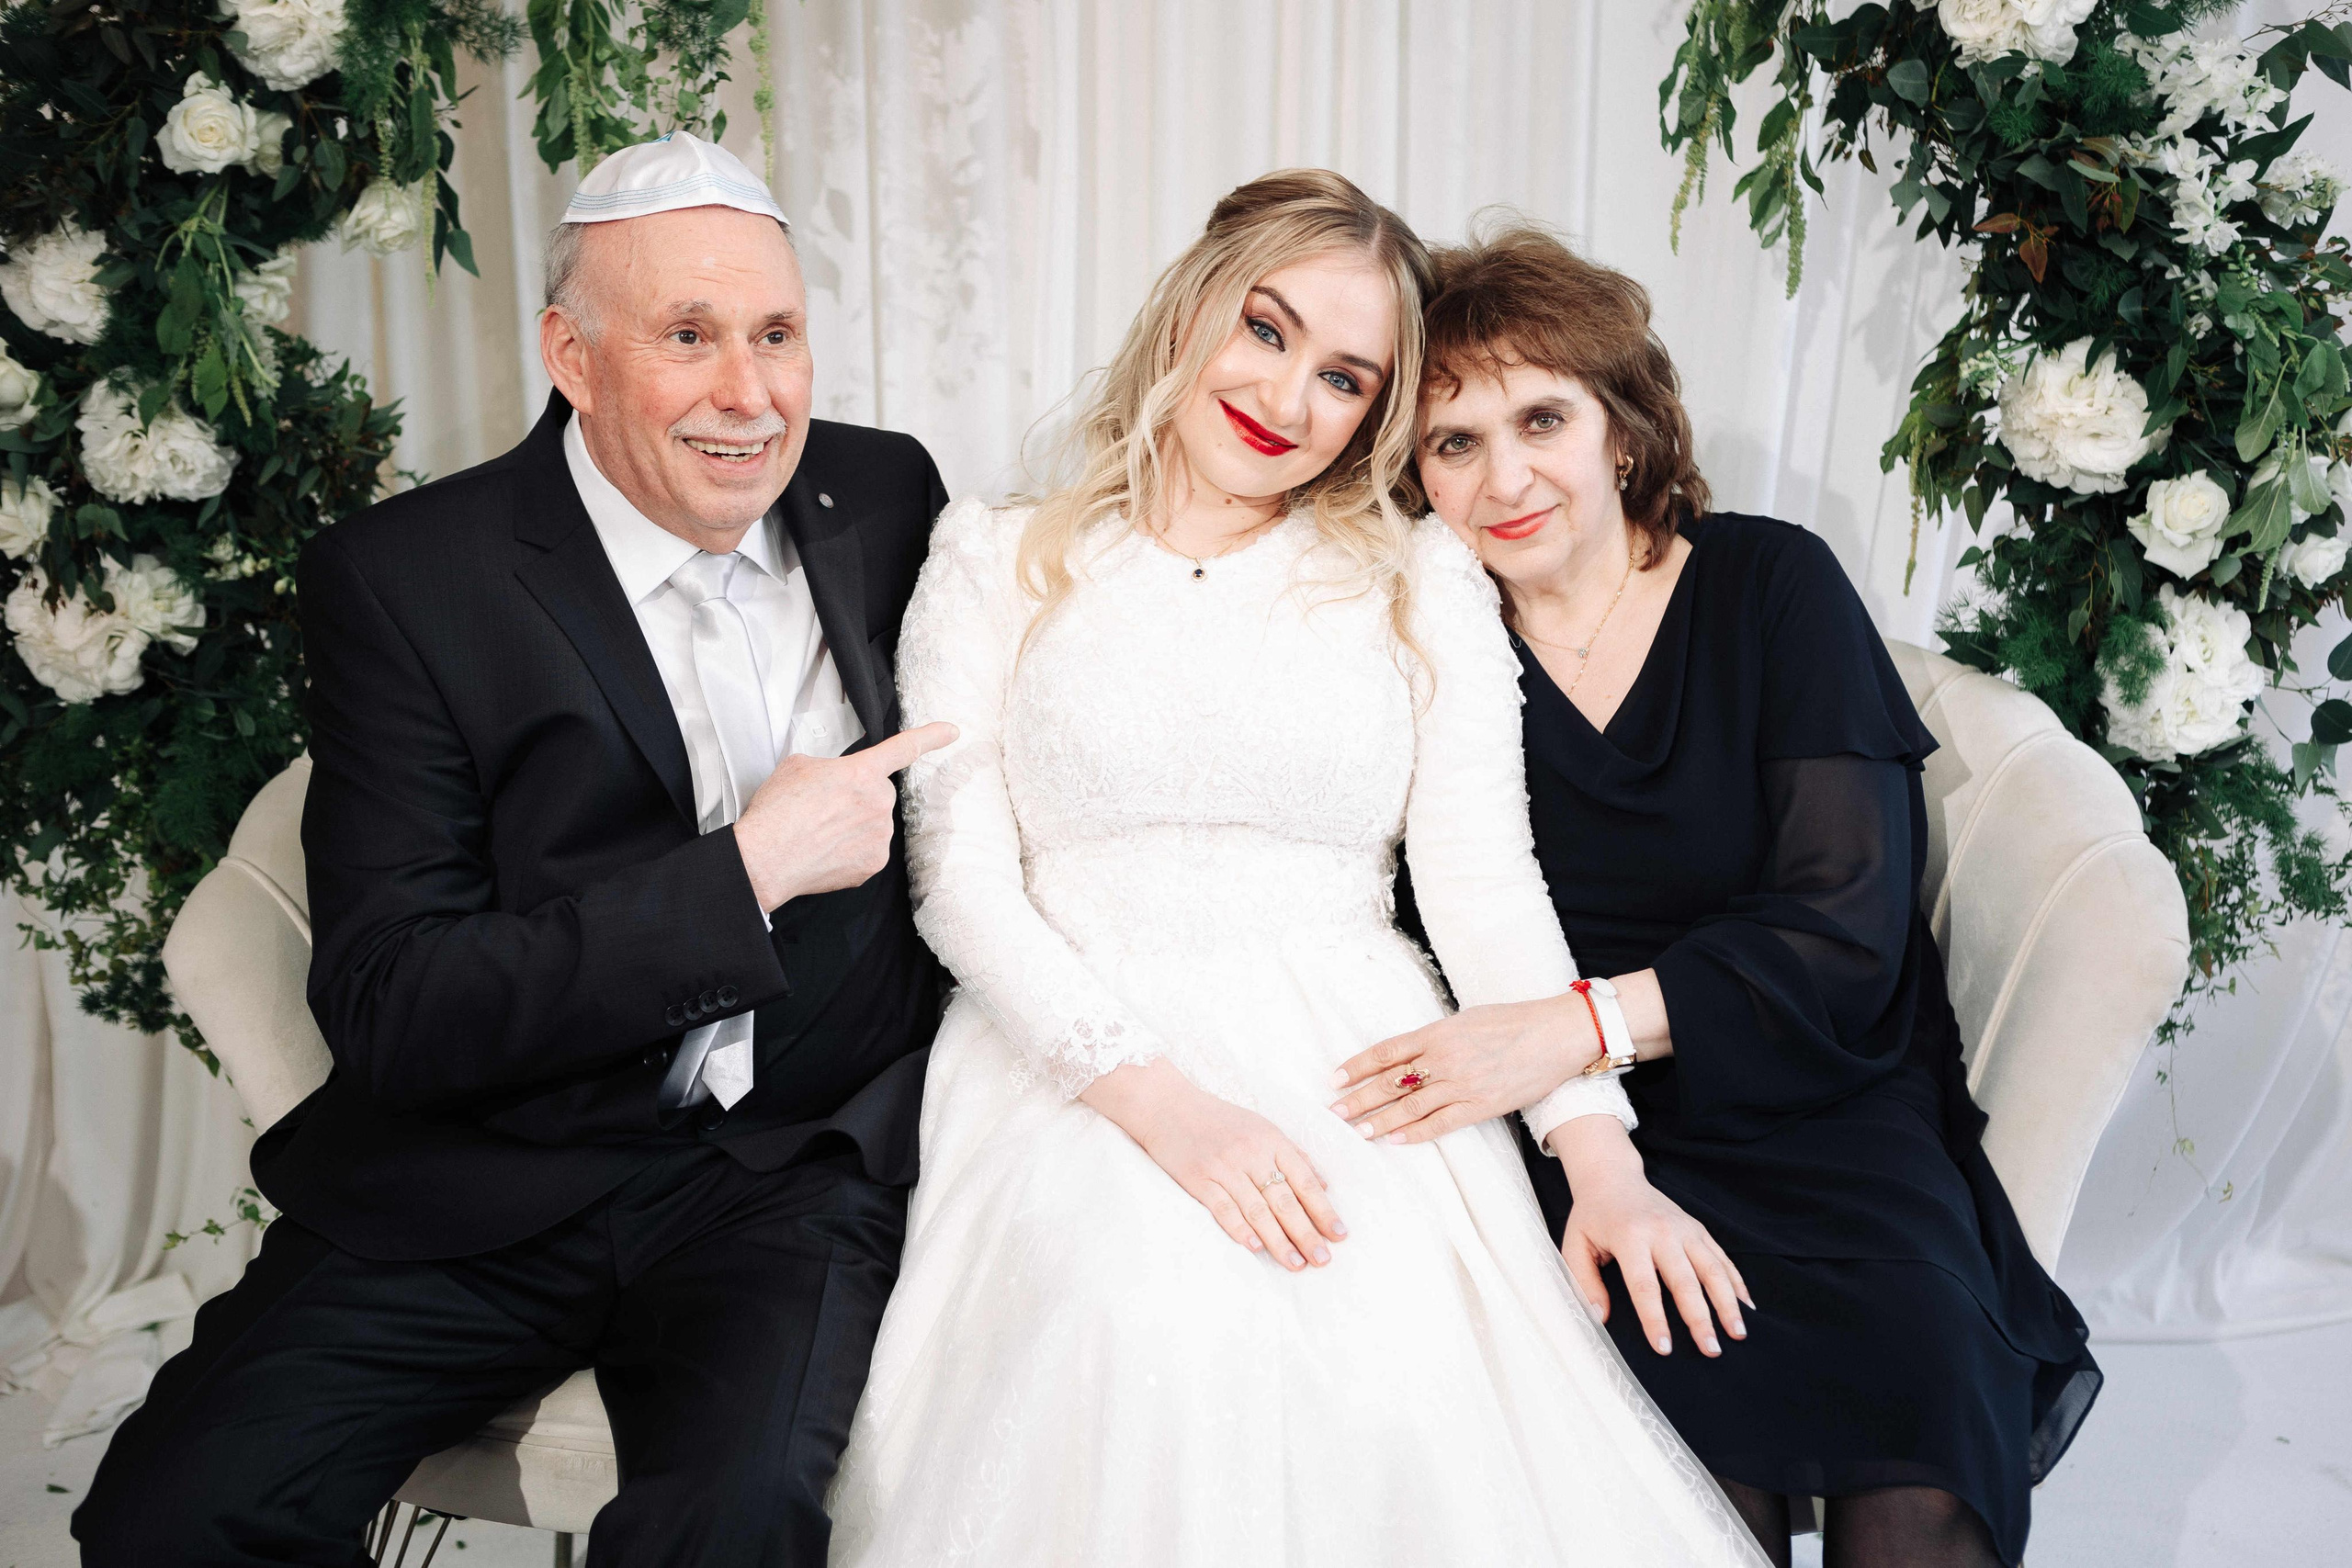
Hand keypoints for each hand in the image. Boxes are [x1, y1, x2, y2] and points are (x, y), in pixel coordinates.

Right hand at [732, 722, 957, 909]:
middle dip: (857, 798)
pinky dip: (850, 851)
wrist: (765, 858)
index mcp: (861, 772)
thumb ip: (830, 766)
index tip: (951, 731)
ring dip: (853, 826)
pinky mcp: (874, 863)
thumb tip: (835, 779)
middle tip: (823, 809)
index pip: (903, 748)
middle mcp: (878, 803)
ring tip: (819, 832)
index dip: (930, 736)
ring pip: (874, 824)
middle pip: (877, 794)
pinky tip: (826, 851)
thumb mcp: (798, 767)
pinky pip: (869, 850)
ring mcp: (879, 835)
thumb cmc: (776, 812)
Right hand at [1081, 1059, 1346, 1270]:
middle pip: (1285, 1199)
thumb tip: (1325, 1185)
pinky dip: (1240, 1228)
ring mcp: (1223, 1166)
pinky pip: (1223, 1208)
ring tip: (1296, 1263)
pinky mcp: (1197, 1178)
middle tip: (1323, 1260)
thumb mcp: (1261, 1127)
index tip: (1340, 1235)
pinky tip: (1255, 1247)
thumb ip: (1293, 1154)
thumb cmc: (1218, 1119)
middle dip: (1307, 1232)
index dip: (1324, 1209)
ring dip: (1278, 1240)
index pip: (1305, 1180)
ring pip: (1257, 1209)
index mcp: (1272, 1139)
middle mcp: (1251, 1153)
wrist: (1166, 1104)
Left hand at [1327, 994, 1595, 1143]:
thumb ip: (1438, 1036)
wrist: (1557, 1033)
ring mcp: (1462, 1083)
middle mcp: (1444, 1057)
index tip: (1336, 1078)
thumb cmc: (1514, 1021)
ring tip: (1357, 1130)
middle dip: (1359, 1097)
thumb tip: (1414, 1051)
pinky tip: (1394, 1140)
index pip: (1386, 1051)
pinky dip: (1415, 1133)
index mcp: (1438, 1032)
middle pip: (1391, 1081)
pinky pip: (1441, 1123)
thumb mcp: (1467, 1019)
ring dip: (1379, 1119)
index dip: (1358, 1066)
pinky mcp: (1482, 1104)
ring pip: (1410, 1105)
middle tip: (1334, 1111)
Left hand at [1550, 1117, 1748, 1357]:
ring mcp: (1685, 1228)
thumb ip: (1584, 1281)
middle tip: (1711, 1350)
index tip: (1664, 1348)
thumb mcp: (1574, 1245)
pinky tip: (1747, 1307)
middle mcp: (1662, 1231)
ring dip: (1727, 1303)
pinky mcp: (1698, 1228)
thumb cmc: (1592, 1217)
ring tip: (1738, 1334)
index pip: (1644, 1285)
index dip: (1655, 1319)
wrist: (1613, 1177)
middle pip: (1685, 1281)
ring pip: (1712, 1269)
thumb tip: (1599, 1317)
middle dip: (1700, 1318)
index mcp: (1629, 1236)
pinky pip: (1722, 1258)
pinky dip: (1737, 1283)